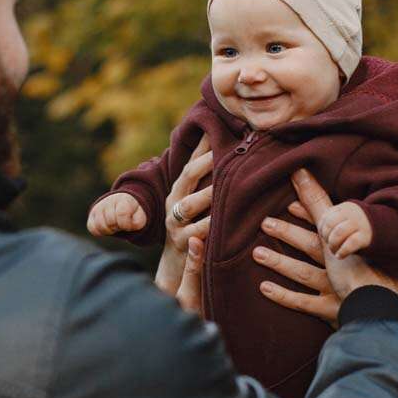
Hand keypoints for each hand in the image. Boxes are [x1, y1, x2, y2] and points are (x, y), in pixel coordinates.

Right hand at [87, 193, 146, 235]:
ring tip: (115, 225)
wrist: (125, 204)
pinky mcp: (92, 214)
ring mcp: (99, 206)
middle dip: (118, 226)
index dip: (126, 224)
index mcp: (124, 199)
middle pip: (110, 222)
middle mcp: (109, 200)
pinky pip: (92, 228)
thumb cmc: (133, 213)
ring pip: (101, 226)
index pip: (121, 214)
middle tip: (122, 223)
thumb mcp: (141, 216)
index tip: (129, 224)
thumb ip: (137, 222)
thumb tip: (127, 225)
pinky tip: (107, 227)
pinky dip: (100, 232)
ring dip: (109, 230)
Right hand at [155, 137, 212, 303]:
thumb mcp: (195, 201)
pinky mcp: (183, 245)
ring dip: (205, 195)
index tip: (216, 134)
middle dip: (203, 165)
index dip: (201, 149)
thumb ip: (205, 177)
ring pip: (188, 207)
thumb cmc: (192, 225)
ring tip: (222, 186)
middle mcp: (174, 204)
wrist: (176, 264)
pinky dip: (207, 229)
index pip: (190, 163)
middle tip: (223, 153)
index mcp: (178, 190)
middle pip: (187, 180)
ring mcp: (176, 225)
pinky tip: (221, 224)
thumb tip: (218, 140)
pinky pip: (196, 235)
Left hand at [257, 169, 397, 324]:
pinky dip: (283, 296)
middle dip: (288, 232)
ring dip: (279, 261)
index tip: (291, 203)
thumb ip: (383, 250)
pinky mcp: (329, 309)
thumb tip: (393, 232)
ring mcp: (333, 289)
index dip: (310, 214)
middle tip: (265, 222)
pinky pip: (303, 303)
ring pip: (301, 272)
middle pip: (310, 245)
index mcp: (352, 253)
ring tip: (257, 252)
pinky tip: (264, 288)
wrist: (395, 314)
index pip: (328, 228)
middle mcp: (340, 268)